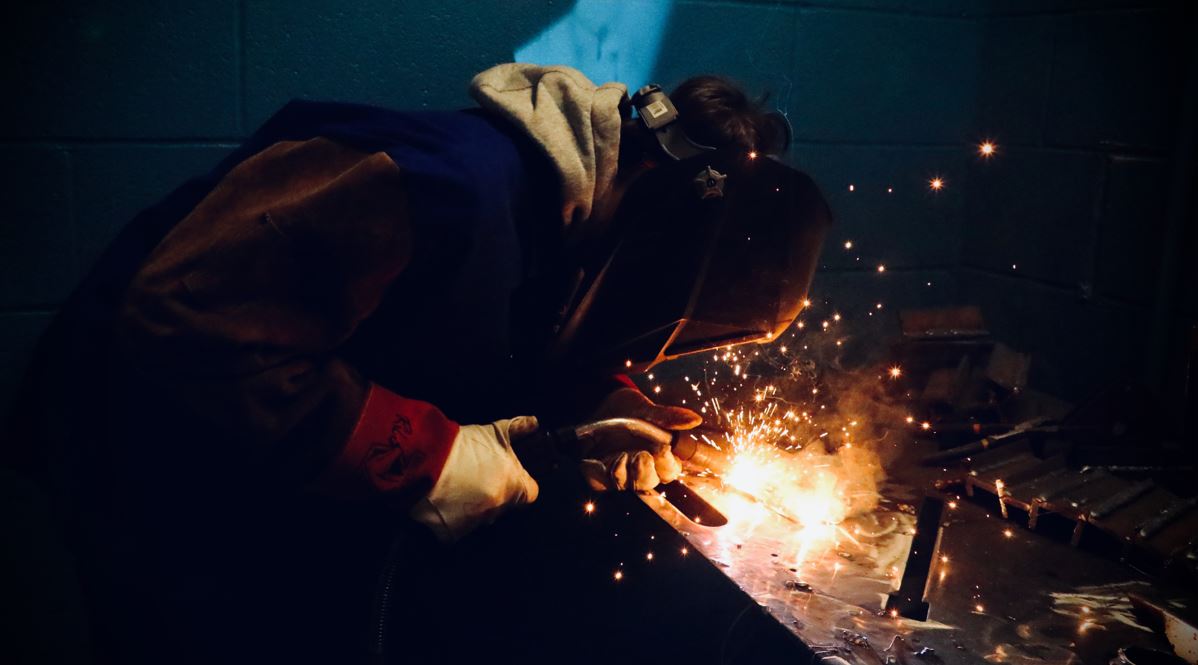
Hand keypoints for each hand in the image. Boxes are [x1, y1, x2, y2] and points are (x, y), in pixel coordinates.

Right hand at [410, 416, 539, 541]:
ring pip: (480, 518)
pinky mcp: (452, 533)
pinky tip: (443, 501)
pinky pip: (457, 529)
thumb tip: (533, 423)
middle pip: (503, 505)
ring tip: (456, 488)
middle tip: (475, 478)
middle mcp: (497, 507)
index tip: (510, 478)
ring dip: (473, 507)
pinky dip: (451, 519)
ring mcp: (475, 523)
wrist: (422, 458)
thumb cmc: (458, 445)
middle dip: (493, 493)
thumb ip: (518, 428)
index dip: (522, 485)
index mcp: (512, 485)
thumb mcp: (492, 431)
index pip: (530, 494)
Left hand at [579, 388, 701, 491]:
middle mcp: (642, 468)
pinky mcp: (599, 475)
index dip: (667, 464)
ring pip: (626, 486)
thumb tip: (695, 419)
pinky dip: (597, 475)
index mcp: (659, 455)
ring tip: (620, 455)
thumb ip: (669, 417)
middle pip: (649, 482)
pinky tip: (595, 462)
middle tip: (641, 455)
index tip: (662, 449)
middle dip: (645, 472)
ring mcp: (621, 473)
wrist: (600, 406)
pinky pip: (599, 484)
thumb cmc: (629, 409)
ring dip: (623, 474)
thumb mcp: (648, 409)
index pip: (670, 470)